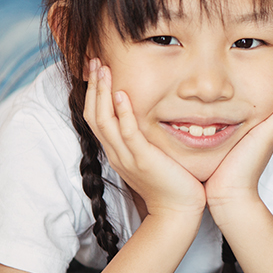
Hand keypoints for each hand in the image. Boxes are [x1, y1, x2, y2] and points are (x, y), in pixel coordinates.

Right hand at [84, 59, 205, 218]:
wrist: (178, 211)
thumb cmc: (171, 182)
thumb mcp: (152, 156)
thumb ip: (145, 138)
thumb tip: (149, 117)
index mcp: (118, 152)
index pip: (96, 118)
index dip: (94, 94)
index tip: (98, 71)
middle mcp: (117, 153)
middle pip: (94, 116)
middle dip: (93, 87)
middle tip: (95, 61)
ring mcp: (127, 157)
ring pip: (104, 121)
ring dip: (102, 92)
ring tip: (103, 69)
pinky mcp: (143, 160)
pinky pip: (127, 133)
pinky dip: (123, 113)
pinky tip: (122, 95)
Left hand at [205, 64, 272, 218]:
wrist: (226, 193)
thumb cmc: (217, 167)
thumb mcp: (214, 133)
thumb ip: (210, 115)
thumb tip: (190, 96)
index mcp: (257, 117)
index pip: (269, 81)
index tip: (269, 37)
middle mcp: (267, 118)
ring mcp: (272, 123)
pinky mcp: (271, 130)